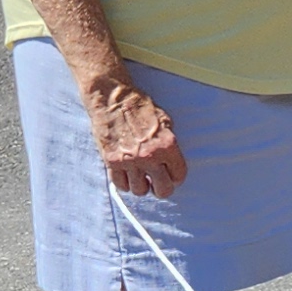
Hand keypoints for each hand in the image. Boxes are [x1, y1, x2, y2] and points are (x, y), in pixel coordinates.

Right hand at [83, 75, 185, 197]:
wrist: (112, 100)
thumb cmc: (139, 107)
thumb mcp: (165, 122)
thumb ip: (169, 144)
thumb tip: (171, 162)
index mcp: (167, 145)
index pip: (179, 175)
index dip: (176, 178)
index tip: (171, 176)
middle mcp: (150, 156)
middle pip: (163, 190)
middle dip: (161, 188)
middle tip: (157, 182)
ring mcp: (130, 161)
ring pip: (140, 191)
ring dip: (141, 185)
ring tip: (140, 176)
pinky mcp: (112, 162)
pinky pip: (121, 185)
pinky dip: (125, 183)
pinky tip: (127, 174)